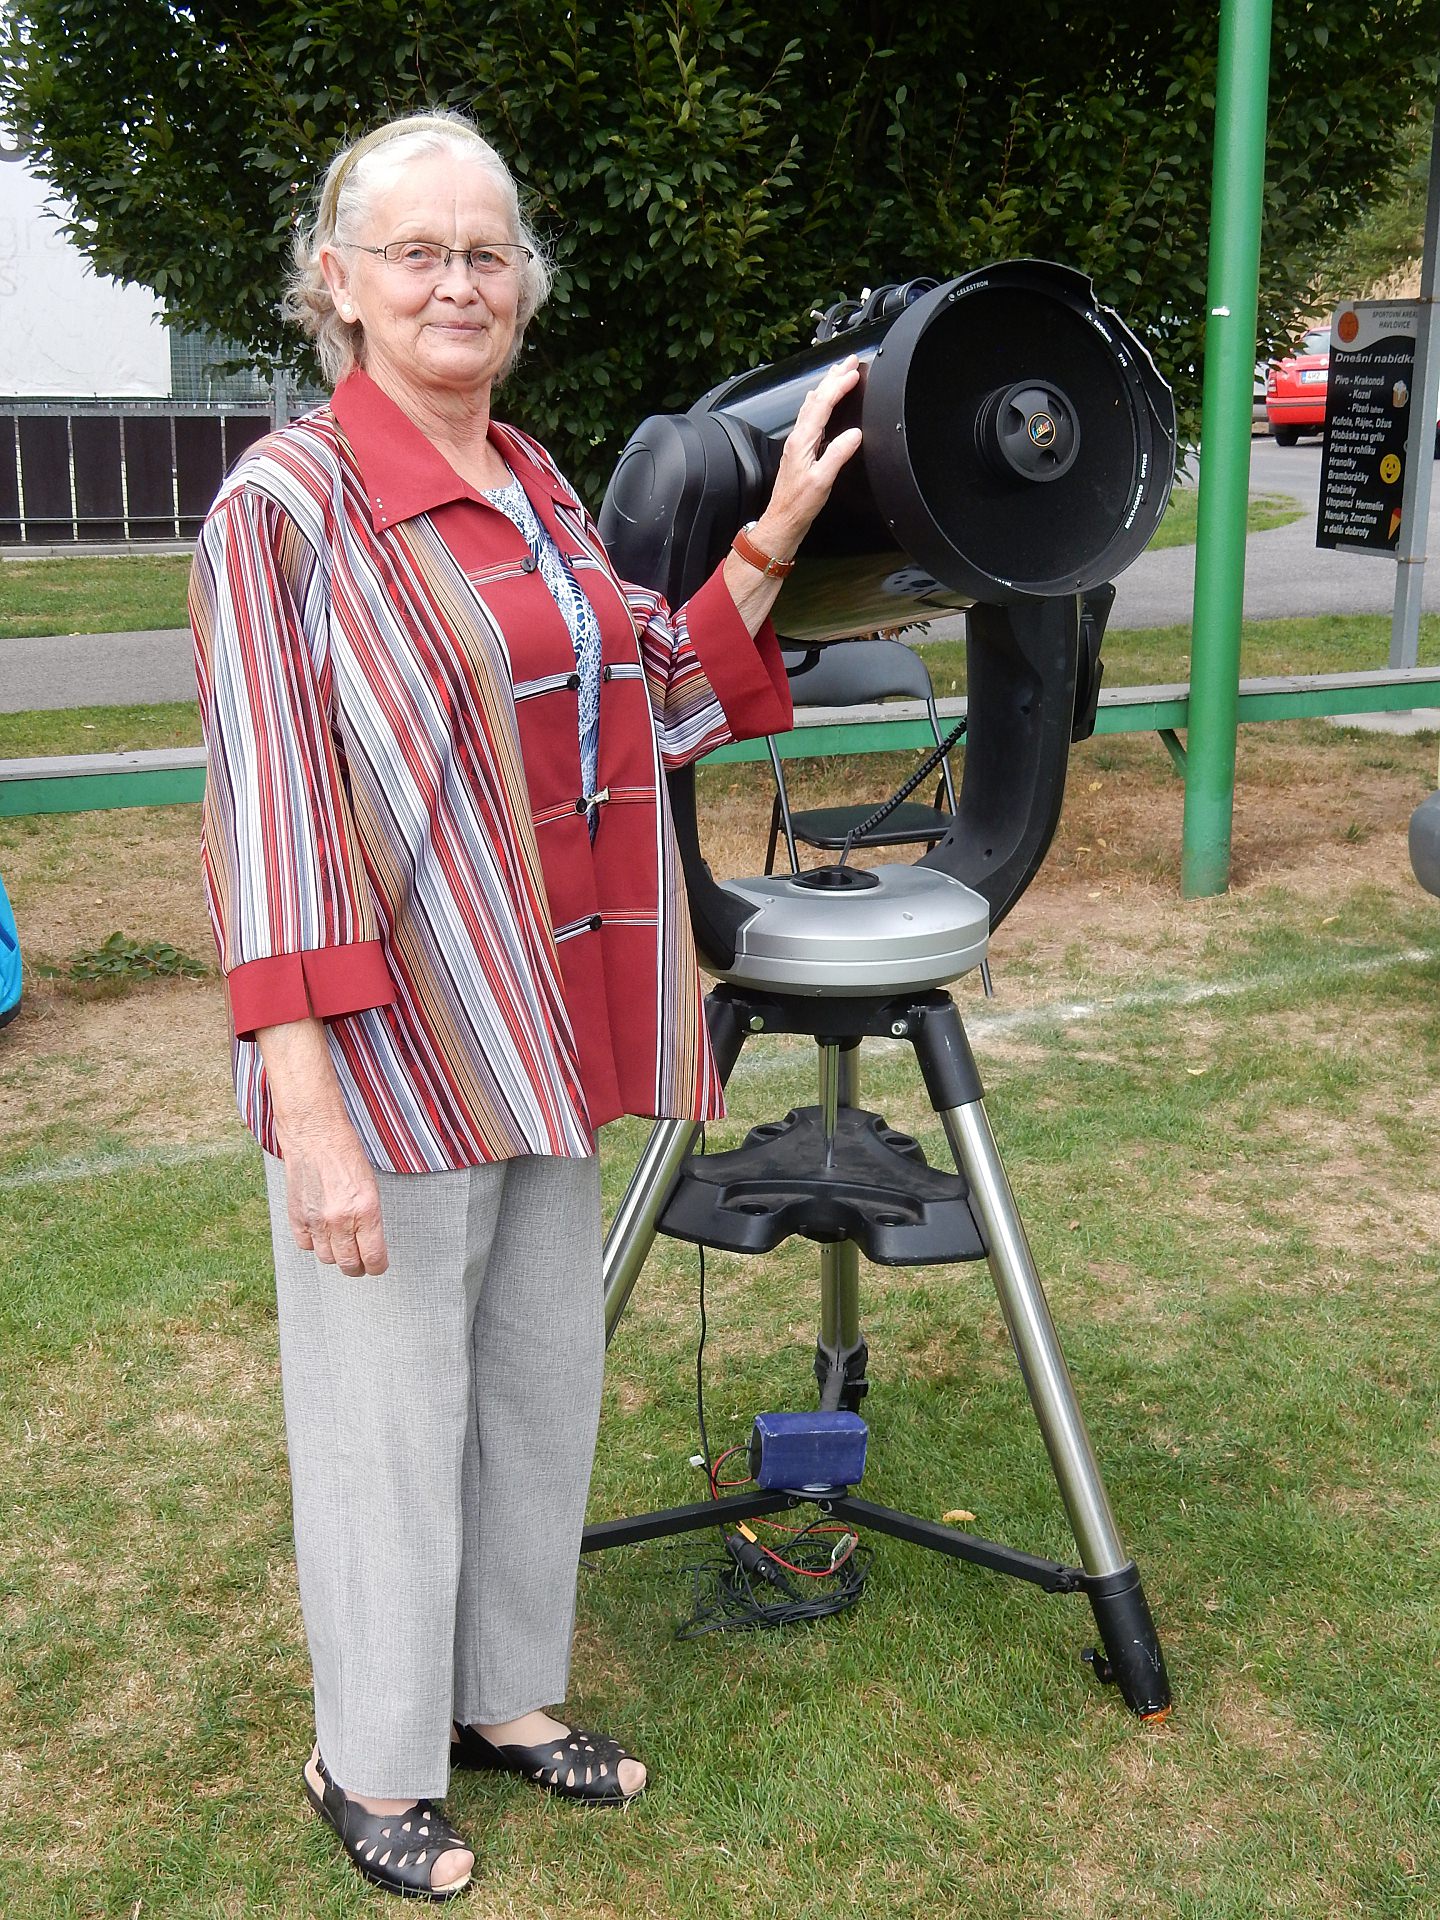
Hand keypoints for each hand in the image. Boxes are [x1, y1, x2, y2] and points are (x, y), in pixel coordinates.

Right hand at [282, 1121, 388, 1276]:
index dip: (377, 1267)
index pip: (373, 1257)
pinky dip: (313, 1243)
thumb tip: (370, 1244)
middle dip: (357, 1267)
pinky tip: (320, 1232)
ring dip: (335, 1255)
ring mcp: (316, 1220)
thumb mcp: (371, 1187)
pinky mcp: (297, 1217)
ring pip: (327, 1258)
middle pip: (348, 1264)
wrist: (316, 1137)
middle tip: (359, 1262)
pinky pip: (305, 1246)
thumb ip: (370, 1218)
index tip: (377, 1266)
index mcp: (366, 1211)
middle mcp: (341, 1219)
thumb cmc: (346, 1156)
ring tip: (340, 1244)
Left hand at [749, 354, 863, 559]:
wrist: (782, 522)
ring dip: (826, 386)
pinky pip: (811, 416)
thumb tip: (854, 434)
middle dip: (833, 377)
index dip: (839, 385)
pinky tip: (820, 402)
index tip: (854, 372)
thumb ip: (837, 455)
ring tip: (839, 373)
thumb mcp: (822, 481)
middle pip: (816, 398)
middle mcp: (798, 438)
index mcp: (803, 441)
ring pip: (812, 405)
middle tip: (850, 360)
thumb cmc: (798, 505)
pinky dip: (820, 402)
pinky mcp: (800, 450)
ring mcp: (798, 443)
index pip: (822, 404)